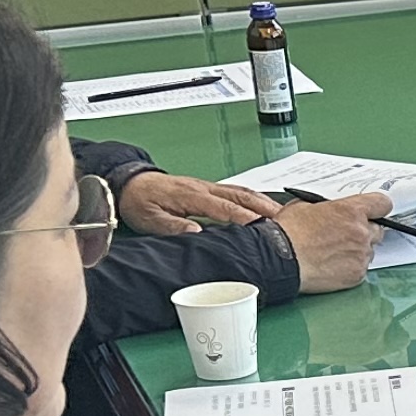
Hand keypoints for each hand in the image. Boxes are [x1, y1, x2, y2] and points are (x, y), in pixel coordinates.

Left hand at [117, 172, 276, 237]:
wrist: (130, 183)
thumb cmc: (140, 201)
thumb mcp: (150, 219)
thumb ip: (173, 226)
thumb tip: (197, 233)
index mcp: (192, 195)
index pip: (225, 208)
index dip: (246, 219)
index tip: (264, 228)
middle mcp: (204, 188)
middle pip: (241, 196)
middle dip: (265, 208)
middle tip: (285, 221)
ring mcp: (207, 186)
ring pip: (242, 192)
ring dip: (263, 202)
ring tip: (282, 215)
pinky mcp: (207, 188)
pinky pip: (235, 192)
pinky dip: (253, 198)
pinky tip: (262, 206)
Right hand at [272, 192, 390, 293]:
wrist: (279, 260)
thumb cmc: (287, 233)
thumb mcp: (305, 206)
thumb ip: (328, 208)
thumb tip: (332, 211)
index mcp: (351, 211)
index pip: (382, 204)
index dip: (377, 208)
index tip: (373, 212)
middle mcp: (361, 232)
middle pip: (377, 230)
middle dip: (364, 232)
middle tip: (345, 236)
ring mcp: (361, 255)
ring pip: (369, 251)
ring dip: (357, 250)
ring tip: (333, 253)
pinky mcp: (357, 274)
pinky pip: (361, 268)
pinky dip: (350, 267)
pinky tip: (332, 265)